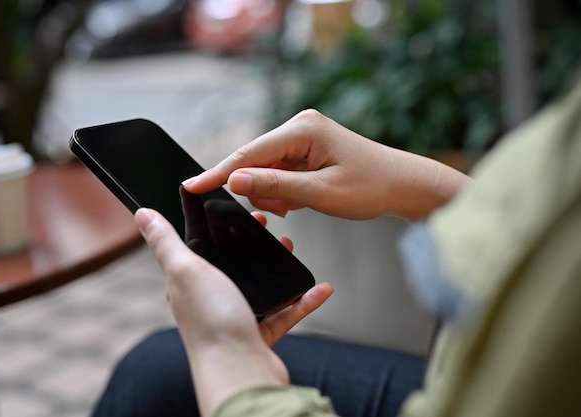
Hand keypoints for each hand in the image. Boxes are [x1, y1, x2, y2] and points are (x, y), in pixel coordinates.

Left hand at [135, 208, 332, 415]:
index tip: (237, 210)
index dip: (216, 228)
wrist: (240, 372)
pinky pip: (285, 313)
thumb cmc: (211, 324)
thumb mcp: (185, 270)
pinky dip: (303, 300)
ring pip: (260, 286)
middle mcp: (210, 301)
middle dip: (251, 245)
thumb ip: (166, 242)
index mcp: (189, 283)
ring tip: (291, 249)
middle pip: (233, 265)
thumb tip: (143, 215)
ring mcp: (236, 318)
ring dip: (278, 268)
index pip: (200, 248)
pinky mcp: (260, 335)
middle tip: (268, 227)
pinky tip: (319, 288)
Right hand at [183, 110, 470, 220]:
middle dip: (258, 189)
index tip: (191, 187)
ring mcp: (302, 138)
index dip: (218, 173)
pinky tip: (299, 200)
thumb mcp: (320, 193)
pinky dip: (283, 190)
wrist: (402, 185)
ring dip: (273, 193)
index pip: (248, 153)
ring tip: (297, 205)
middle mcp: (298, 127)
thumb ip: (275, 187)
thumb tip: (234, 181)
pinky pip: (280, 172)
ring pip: (265, 170)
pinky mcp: (306, 150)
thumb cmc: (371, 186)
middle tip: (282, 210)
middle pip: (254, 161)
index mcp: (302, 129)